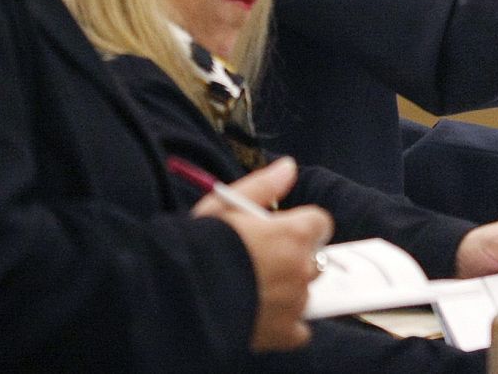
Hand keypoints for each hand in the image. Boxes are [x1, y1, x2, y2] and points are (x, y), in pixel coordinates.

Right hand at [193, 157, 332, 351]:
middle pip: (315, 259)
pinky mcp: (284, 332)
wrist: (177, 294)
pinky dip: (287, 324)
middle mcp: (300, 268)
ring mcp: (294, 303)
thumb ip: (264, 186)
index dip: (300, 226)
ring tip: (253, 287)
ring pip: (305, 292)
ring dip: (288, 290)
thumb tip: (289, 166)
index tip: (281, 231)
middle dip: (295, 258)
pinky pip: (300, 329)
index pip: (319, 223)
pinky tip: (262, 314)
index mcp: (292, 234)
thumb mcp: (225, 205)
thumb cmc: (198, 245)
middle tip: (261, 260)